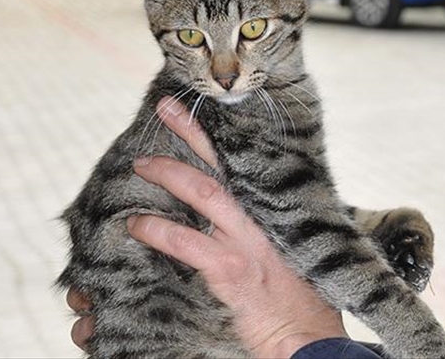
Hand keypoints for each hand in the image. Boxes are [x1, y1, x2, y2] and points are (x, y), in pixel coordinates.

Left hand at [68, 97, 347, 357]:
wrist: (308, 339)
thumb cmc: (298, 302)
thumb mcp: (286, 256)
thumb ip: (260, 232)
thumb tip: (228, 216)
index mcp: (272, 215)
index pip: (242, 165)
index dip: (217, 136)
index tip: (194, 109)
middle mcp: (261, 221)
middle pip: (222, 165)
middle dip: (191, 133)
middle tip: (164, 108)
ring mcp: (248, 243)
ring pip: (204, 193)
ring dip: (169, 173)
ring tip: (140, 164)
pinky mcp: (234, 271)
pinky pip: (187, 242)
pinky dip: (158, 230)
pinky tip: (136, 225)